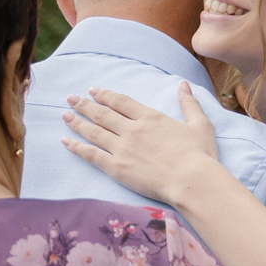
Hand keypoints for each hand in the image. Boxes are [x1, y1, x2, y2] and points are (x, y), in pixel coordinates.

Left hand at [60, 82, 221, 205]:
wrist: (192, 181)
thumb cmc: (200, 155)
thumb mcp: (200, 124)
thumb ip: (189, 103)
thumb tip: (183, 85)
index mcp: (150, 117)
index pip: (121, 102)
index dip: (106, 95)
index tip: (94, 91)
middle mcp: (132, 129)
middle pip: (102, 113)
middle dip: (85, 104)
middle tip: (70, 98)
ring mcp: (122, 148)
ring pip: (94, 131)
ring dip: (77, 122)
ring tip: (65, 115)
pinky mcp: (117, 168)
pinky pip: (91, 154)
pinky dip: (76, 147)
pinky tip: (65, 141)